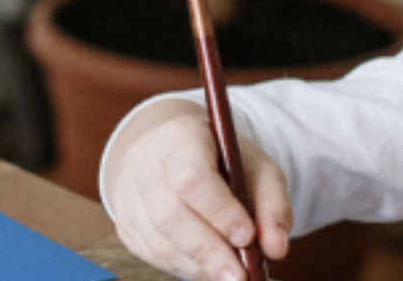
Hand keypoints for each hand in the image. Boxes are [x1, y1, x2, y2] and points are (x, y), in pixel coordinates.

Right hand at [105, 99, 291, 280]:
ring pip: (160, 241)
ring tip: (231, 273)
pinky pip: (153, 254)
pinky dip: (186, 266)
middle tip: (241, 275)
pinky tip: (208, 264)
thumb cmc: (223, 161)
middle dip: (209, 250)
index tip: (246, 236)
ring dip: (200, 264)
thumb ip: (273, 205)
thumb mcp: (258, 168)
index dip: (218, 210)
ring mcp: (129, 194)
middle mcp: (145, 161)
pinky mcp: (126, 224)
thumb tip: (276, 248)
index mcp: (180, 135)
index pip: (191, 175)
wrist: (177, 154)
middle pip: (169, 214)